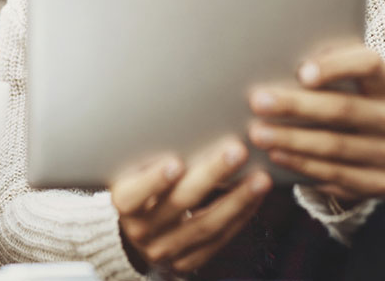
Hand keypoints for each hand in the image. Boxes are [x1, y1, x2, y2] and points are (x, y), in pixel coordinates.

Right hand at [110, 137, 270, 274]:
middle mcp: (141, 231)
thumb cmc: (142, 185)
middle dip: (211, 176)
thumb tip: (184, 123)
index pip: (134, 195)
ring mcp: (165, 250)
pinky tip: (255, 197)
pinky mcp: (188, 262)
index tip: (176, 162)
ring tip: (260, 178)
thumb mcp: (135, 170)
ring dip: (237, 200)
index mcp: (124, 204)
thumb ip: (151, 154)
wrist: (140, 228)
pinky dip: (240, 216)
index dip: (154, 180)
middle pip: (179, 204)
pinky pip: (219, 240)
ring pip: (205, 226)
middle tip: (237, 151)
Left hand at [248, 43, 384, 201]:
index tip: (301, 73)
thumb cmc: (338, 102)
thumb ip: (318, 70)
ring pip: (336, 145)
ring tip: (258, 133)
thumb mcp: (338, 83)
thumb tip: (274, 59)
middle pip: (344, 108)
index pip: (369, 64)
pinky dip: (302, 165)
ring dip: (291, 140)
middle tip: (258, 102)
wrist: (367, 149)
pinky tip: (276, 156)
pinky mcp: (379, 183)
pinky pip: (336, 174)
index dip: (336, 67)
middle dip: (296, 106)